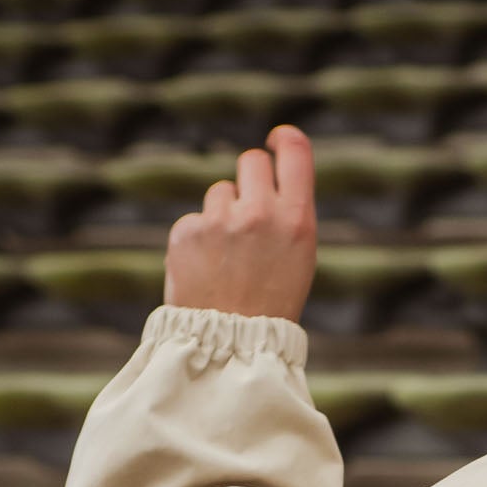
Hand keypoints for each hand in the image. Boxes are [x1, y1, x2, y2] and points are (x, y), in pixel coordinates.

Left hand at [165, 124, 317, 320]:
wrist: (230, 348)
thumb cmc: (272, 303)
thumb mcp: (299, 257)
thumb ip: (287, 212)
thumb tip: (265, 174)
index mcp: (297, 219)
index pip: (294, 149)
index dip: (283, 138)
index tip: (275, 140)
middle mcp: (259, 213)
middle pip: (251, 162)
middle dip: (249, 182)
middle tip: (250, 215)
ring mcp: (220, 221)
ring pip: (220, 192)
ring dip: (222, 215)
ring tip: (228, 258)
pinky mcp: (187, 231)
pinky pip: (195, 219)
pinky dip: (199, 240)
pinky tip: (207, 269)